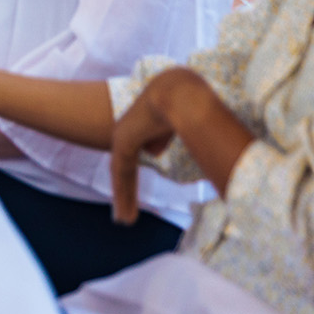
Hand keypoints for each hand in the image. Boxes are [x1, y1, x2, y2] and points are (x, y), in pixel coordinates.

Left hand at [109, 68, 208, 224]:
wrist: (179, 92)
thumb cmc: (193, 104)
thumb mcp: (188, 127)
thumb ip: (188, 138)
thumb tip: (190, 152)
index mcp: (145, 126)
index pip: (140, 153)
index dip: (138, 173)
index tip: (137, 190)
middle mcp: (130, 131)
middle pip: (127, 169)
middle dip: (126, 191)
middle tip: (125, 214)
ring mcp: (123, 137)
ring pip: (122, 175)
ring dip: (124, 198)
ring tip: (123, 220)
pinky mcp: (122, 143)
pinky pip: (121, 174)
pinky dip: (122, 195)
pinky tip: (121, 215)